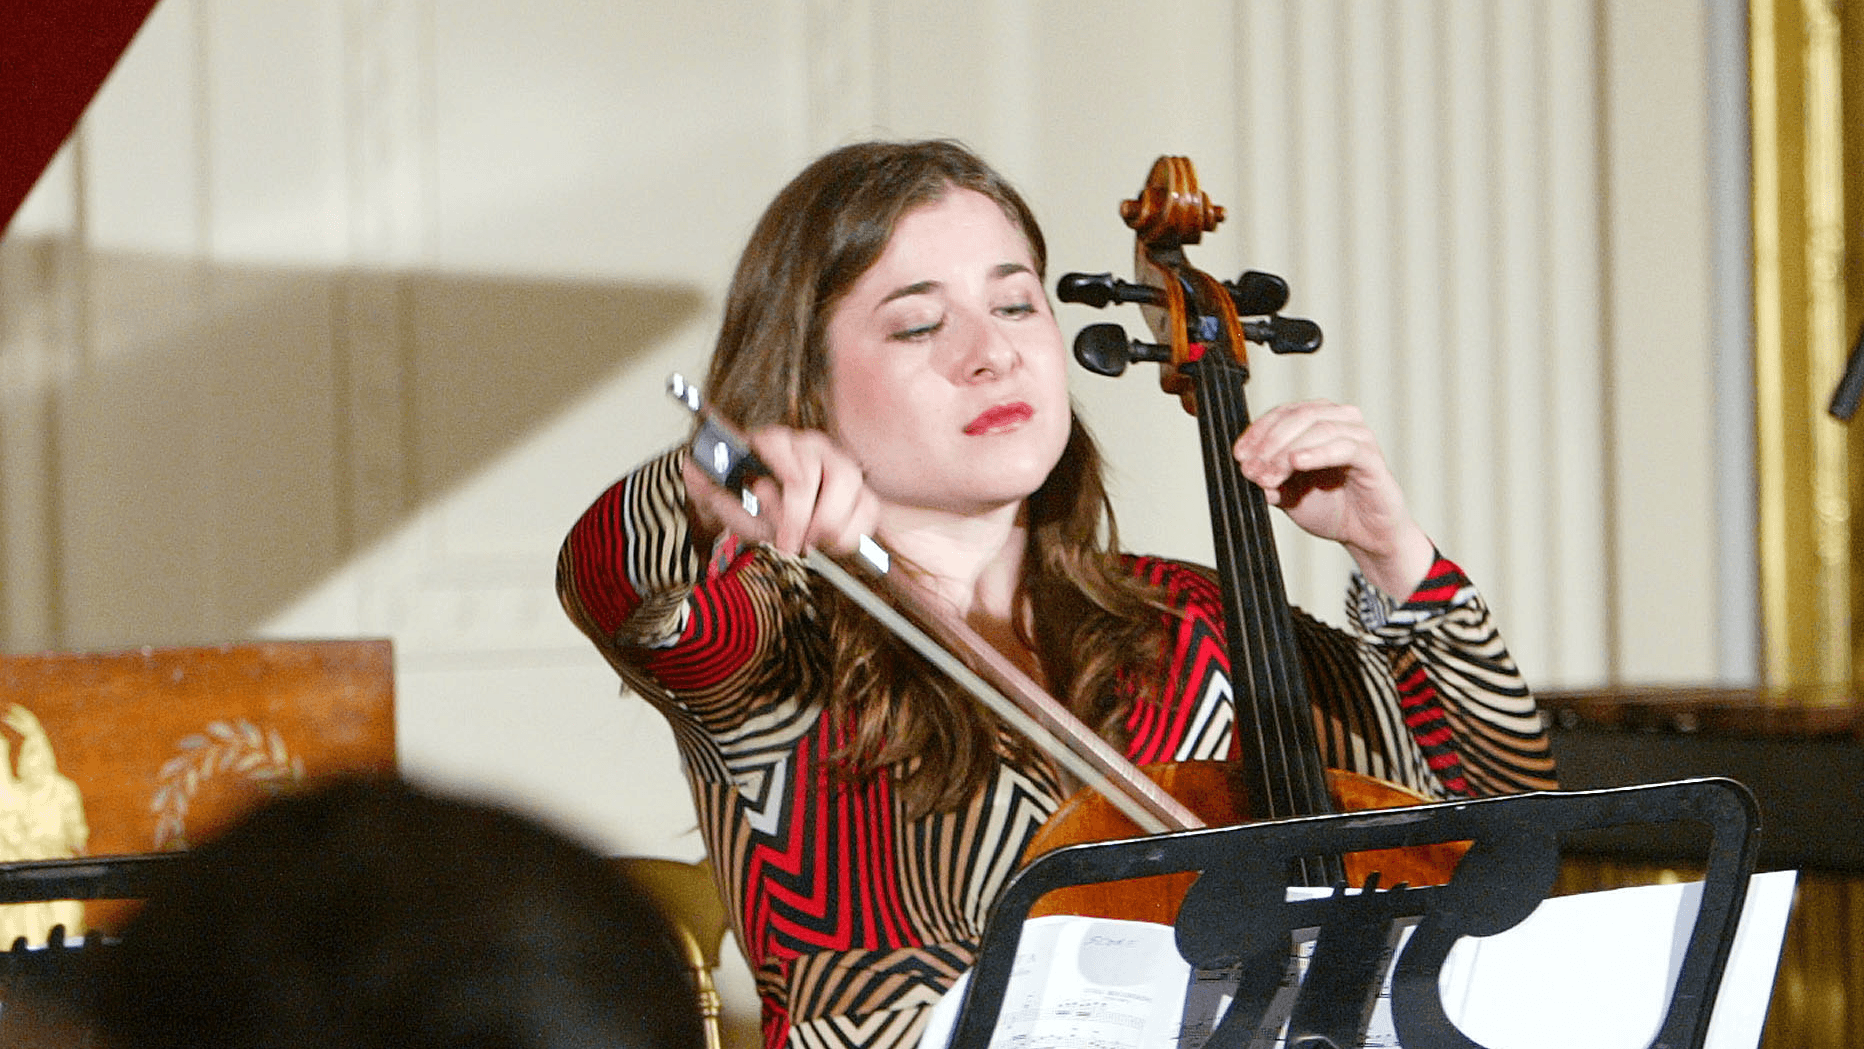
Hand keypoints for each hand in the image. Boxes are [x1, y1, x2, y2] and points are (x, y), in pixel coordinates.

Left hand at [682, 425, 879, 556]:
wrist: (782, 522)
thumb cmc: (755, 507)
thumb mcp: (727, 503)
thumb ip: (709, 489)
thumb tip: (691, 469)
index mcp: (775, 443)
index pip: (777, 441)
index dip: (777, 469)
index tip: (771, 498)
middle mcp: (811, 448)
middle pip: (812, 471)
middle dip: (801, 515)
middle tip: (791, 545)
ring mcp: (841, 467)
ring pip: (847, 485)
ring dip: (829, 524)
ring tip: (811, 544)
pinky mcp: (862, 493)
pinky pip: (868, 509)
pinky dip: (851, 534)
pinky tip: (830, 545)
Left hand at [1231, 400, 1433, 598]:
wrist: (1365, 535)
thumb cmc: (1332, 508)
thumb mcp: (1288, 494)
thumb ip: (1269, 481)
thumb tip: (1249, 471)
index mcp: (1317, 422)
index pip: (1282, 413)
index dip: (1257, 432)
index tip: (1239, 455)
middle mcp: (1339, 421)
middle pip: (1297, 416)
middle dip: (1268, 443)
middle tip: (1251, 469)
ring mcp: (1358, 436)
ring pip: (1316, 428)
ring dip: (1286, 452)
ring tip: (1269, 476)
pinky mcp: (1371, 457)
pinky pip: (1344, 447)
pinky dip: (1317, 453)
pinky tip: (1297, 463)